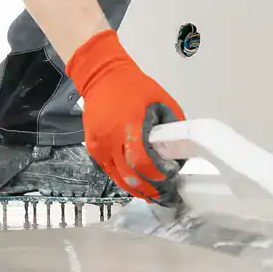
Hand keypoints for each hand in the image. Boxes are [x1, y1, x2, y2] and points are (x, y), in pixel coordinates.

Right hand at [66, 29, 184, 202]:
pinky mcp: (92, 149)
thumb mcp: (162, 101)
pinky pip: (109, 171)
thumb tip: (180, 151)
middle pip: (130, 177)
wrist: (102, 78)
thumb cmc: (135, 87)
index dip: (157, 174)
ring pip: (118, 179)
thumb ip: (173, 126)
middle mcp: (111, 139)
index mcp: (130, 125)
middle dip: (149, 188)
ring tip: (153, 193)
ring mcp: (99, 146)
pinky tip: (136, 180)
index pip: (142, 161)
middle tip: (165, 194)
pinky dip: (123, 179)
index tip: (170, 174)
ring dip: (136, 189)